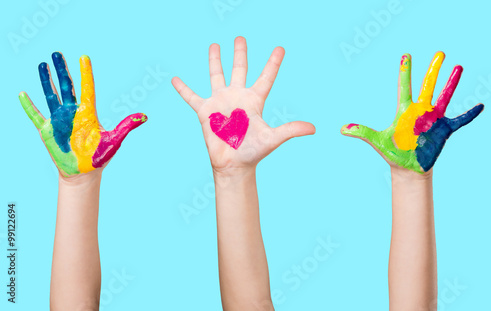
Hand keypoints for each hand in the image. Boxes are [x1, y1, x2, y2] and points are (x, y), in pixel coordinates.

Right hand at [19, 52, 146, 177]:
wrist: (84, 173)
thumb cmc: (99, 157)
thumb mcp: (114, 141)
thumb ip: (126, 126)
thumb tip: (145, 116)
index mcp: (88, 113)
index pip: (87, 89)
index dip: (85, 74)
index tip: (84, 57)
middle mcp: (72, 113)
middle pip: (66, 87)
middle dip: (62, 71)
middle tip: (57, 54)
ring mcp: (59, 121)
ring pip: (51, 96)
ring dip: (46, 81)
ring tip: (42, 64)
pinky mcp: (47, 131)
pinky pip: (36, 116)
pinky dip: (29, 106)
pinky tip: (23, 94)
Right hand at [172, 37, 314, 173]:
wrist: (233, 164)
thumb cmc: (253, 152)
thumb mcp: (272, 138)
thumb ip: (290, 130)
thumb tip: (313, 128)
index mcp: (254, 101)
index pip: (266, 77)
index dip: (273, 63)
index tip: (280, 48)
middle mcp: (237, 97)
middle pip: (240, 69)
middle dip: (240, 53)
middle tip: (240, 38)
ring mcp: (220, 102)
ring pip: (216, 75)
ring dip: (215, 60)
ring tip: (214, 45)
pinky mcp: (204, 111)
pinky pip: (191, 96)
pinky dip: (183, 89)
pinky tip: (175, 79)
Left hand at [341, 52, 483, 173]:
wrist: (407, 168)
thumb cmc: (392, 152)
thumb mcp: (376, 141)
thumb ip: (361, 132)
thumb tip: (341, 129)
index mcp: (403, 111)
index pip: (404, 86)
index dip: (405, 71)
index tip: (406, 54)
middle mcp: (419, 111)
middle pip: (427, 86)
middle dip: (433, 70)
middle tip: (439, 53)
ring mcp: (433, 119)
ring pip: (444, 97)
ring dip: (451, 83)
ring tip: (458, 67)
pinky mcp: (443, 130)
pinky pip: (459, 120)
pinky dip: (469, 114)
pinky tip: (480, 106)